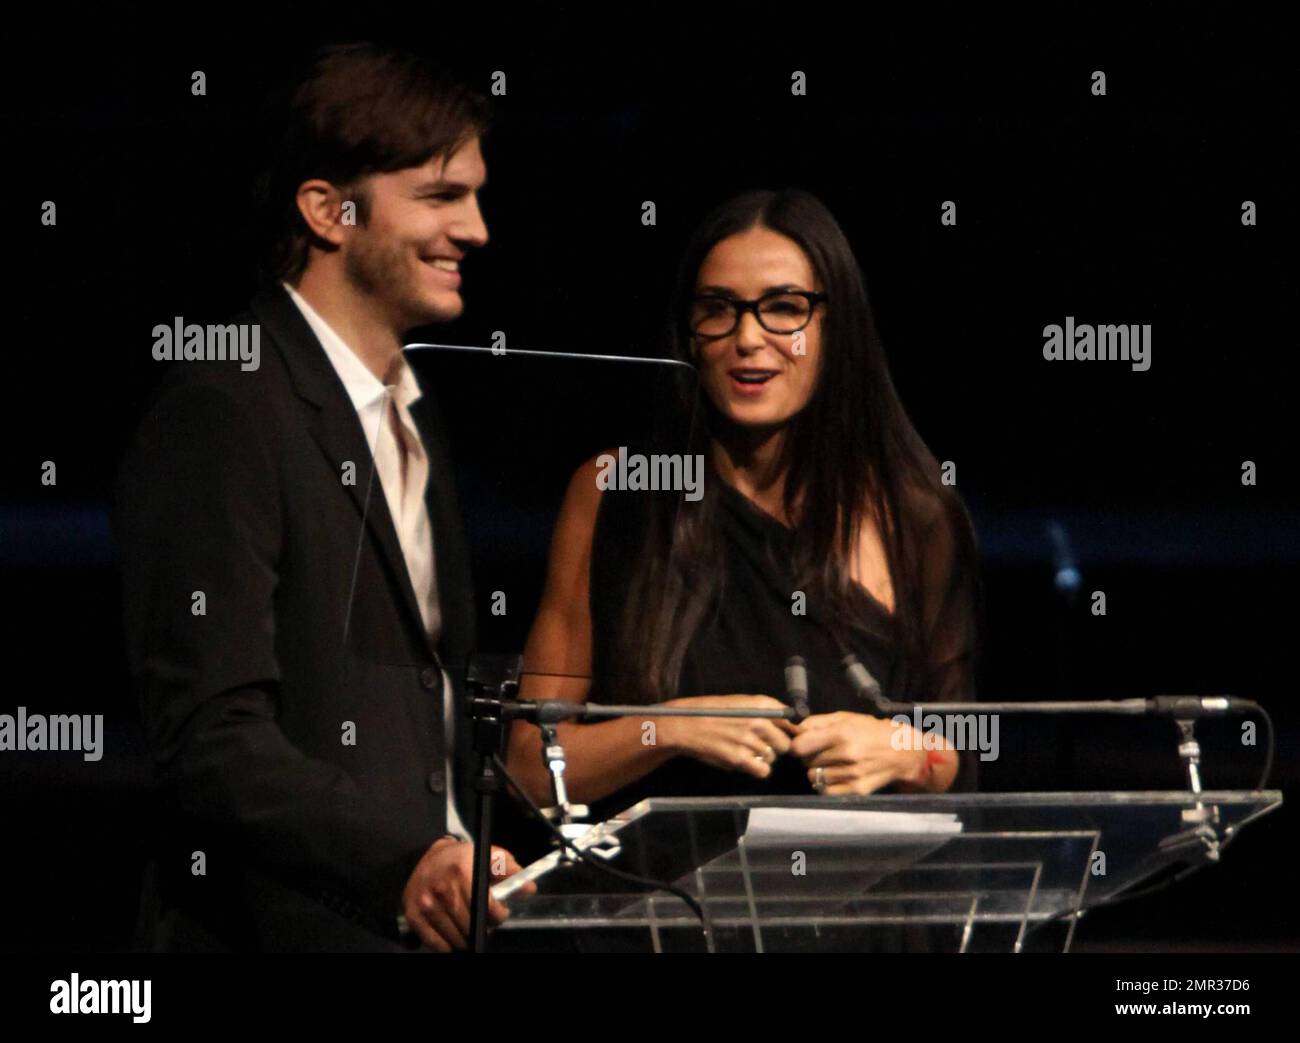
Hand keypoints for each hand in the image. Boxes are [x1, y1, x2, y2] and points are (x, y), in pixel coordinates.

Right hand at [401, 837, 536, 951]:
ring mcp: (427, 903)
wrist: (424, 856)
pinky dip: (447, 945)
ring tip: (471, 930)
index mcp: (463, 871)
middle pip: (471, 925)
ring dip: (467, 939)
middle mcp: (443, 888)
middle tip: (485, 924)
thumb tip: (530, 888)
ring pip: (455, 937)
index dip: (499, 916)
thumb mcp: (486, 855)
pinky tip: (454, 937)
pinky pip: (435, 943)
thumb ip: (509, 870)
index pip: (487, 907)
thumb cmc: (460, 859)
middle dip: (483, 928)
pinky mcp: (414, 914)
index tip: (500, 914)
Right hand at [659, 695, 797, 777]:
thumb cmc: (713, 712)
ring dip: (763, 758)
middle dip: (776, 747)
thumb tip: (791, 723)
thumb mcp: (740, 703)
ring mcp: (749, 740)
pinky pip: (763, 771)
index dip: (794, 731)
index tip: (791, 737)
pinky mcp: (740, 758)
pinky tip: (746, 762)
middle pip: (785, 744)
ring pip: (772, 758)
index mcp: (760, 704)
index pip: (792, 720)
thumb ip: (766, 711)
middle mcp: (758, 721)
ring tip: (745, 750)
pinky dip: (757, 769)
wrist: (686, 725)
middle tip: (761, 745)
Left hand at [791, 711, 932, 794]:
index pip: (800, 746)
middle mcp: (846, 754)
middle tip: (821, 752)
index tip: (801, 745)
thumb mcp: (847, 717)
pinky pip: (826, 791)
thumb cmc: (873, 731)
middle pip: (806, 762)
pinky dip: (826, 784)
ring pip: (814, 777)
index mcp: (842, 733)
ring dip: (818, 771)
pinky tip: (834, 776)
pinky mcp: (857, 789)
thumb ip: (818, 722)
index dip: (797, 745)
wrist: (903, 752)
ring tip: (831, 764)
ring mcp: (852, 774)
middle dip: (809, 757)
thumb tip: (796, 729)